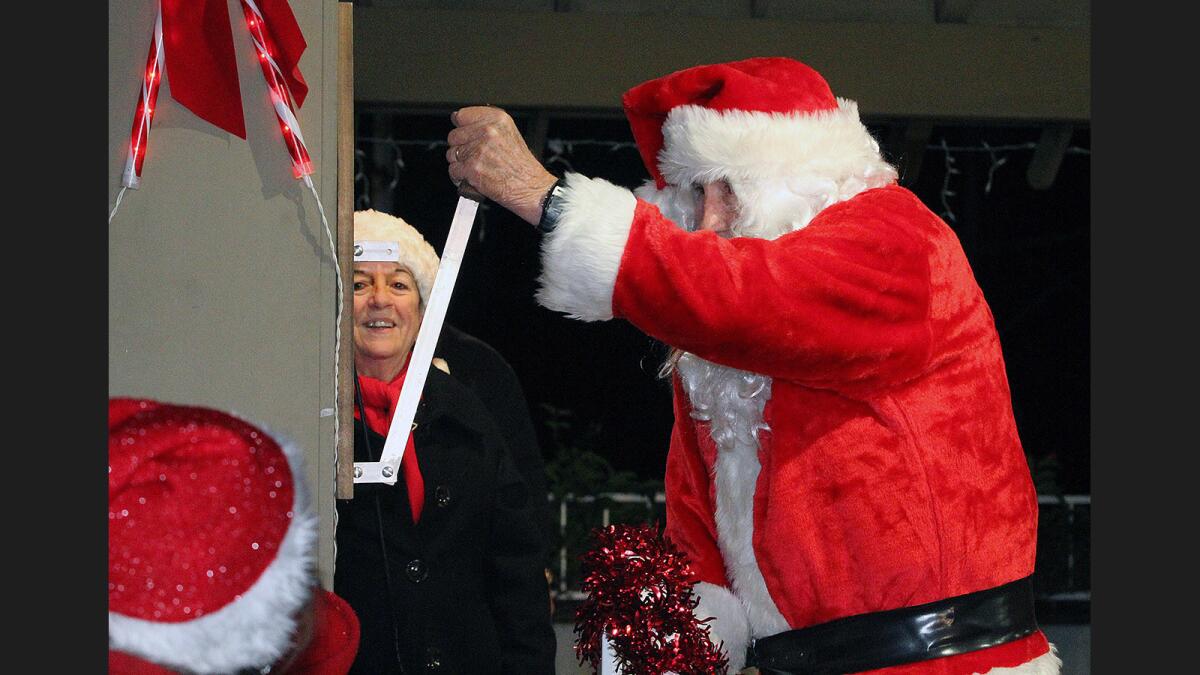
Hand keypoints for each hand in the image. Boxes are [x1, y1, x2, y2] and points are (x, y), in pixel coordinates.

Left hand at [447, 106, 558, 224]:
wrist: (532, 188)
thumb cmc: (522, 166)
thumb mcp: (510, 134)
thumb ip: (487, 126)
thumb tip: (462, 122)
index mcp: (497, 119)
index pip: (461, 115)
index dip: (462, 128)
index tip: (465, 134)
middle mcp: (487, 131)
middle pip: (454, 136)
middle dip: (461, 148)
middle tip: (475, 156)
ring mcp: (479, 150)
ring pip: (452, 154)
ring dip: (460, 163)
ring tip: (476, 168)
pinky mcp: (472, 169)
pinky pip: (453, 171)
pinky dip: (460, 177)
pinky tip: (473, 178)